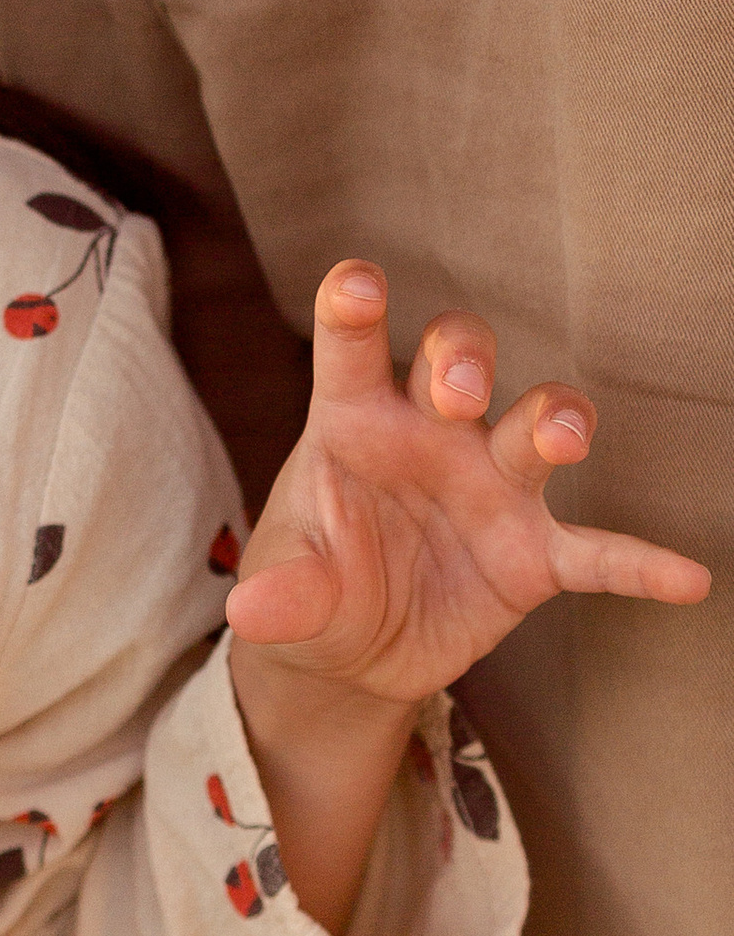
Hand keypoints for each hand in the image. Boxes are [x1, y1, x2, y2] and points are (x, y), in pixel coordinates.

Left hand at [225, 262, 706, 932]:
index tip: (359, 284)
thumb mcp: (286, 593)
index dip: (356, 306)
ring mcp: (491, 488)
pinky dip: (638, 564)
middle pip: (459, 359)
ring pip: (536, 423)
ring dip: (553, 420)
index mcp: (354, 418)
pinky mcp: (533, 556)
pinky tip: (685, 576)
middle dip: (463, 359)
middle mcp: (431, 434)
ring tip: (562, 437)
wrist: (350, 651)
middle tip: (457, 389)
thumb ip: (283, 590)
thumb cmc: (313, 583)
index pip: (352, 344)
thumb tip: (250, 611)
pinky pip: (596, 554)